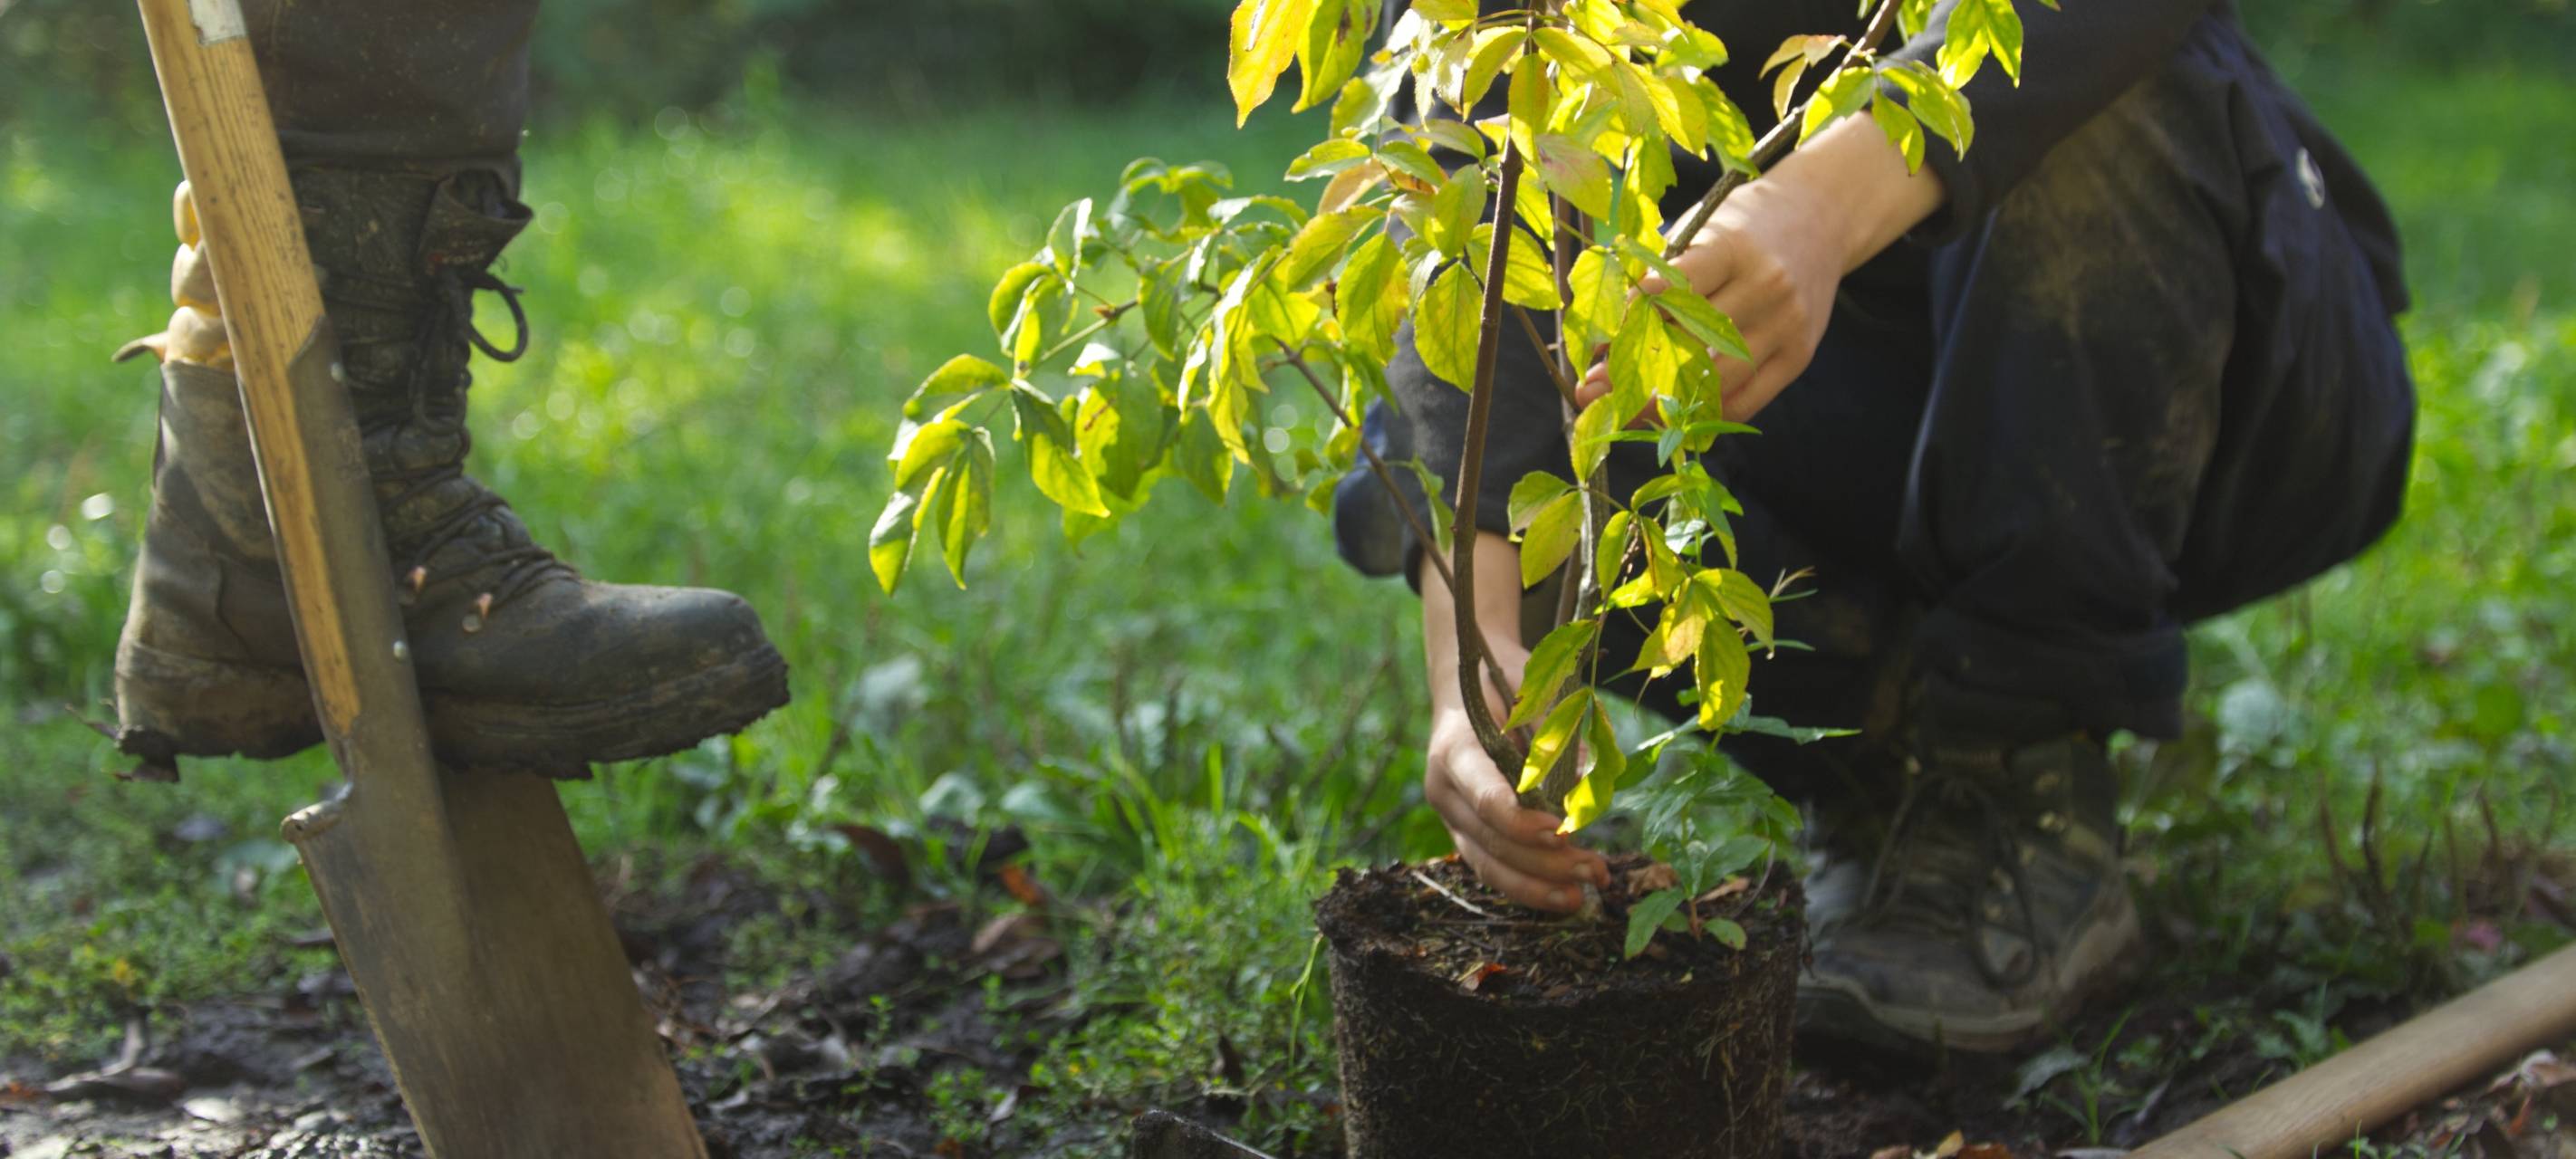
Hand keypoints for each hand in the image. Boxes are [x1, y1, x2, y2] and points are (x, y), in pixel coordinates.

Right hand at [1417, 533, 1609, 913]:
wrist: (1467, 683)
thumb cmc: (1506, 682)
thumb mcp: (1535, 694)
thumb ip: (1558, 736)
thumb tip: (1587, 783)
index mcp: (1454, 747)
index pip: (1484, 795)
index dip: (1522, 820)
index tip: (1564, 831)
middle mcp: (1444, 787)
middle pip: (1490, 839)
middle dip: (1543, 861)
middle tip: (1592, 871)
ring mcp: (1452, 814)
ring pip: (1487, 863)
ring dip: (1537, 885)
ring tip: (1581, 897)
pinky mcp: (1465, 832)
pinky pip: (1491, 866)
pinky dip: (1527, 886)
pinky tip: (1562, 897)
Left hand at [1577, 113, 1948, 422]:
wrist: (1823, 217)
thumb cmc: (1746, 223)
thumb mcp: (1704, 227)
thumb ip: (1664, 273)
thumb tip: (1608, 331)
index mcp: (1733, 247)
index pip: (1670, 291)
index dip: (1627, 322)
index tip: (1592, 344)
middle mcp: (1764, 287)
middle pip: (1689, 344)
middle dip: (1633, 372)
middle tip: (1590, 390)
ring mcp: (1786, 325)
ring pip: (1715, 381)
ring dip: (1662, 402)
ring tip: (1622, 409)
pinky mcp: (1799, 355)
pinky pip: (1746, 400)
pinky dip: (1704, 411)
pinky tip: (1671, 414)